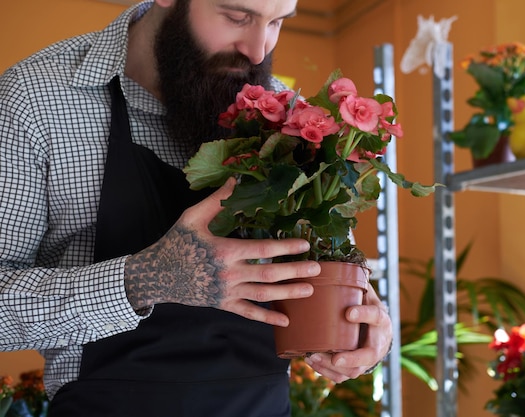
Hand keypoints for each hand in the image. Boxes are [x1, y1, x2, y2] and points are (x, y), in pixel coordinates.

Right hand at [124, 177, 319, 325]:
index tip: (305, 244)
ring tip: (309, 291)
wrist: (155, 275)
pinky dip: (267, 319)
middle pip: (269, 275)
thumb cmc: (175, 243)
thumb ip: (215, 201)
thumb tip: (235, 180)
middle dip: (295, 271)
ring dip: (288, 293)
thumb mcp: (192, 218)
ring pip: (263, 295)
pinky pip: (248, 313)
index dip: (286, 247)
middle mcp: (229, 274)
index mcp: (224, 251)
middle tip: (317, 268)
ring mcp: (226, 292)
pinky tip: (285, 320)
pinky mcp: (222, 304)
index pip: (262, 249)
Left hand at [304, 283, 391, 382]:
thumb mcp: (366, 294)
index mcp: (381, 320)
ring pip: (354, 370)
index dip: (363, 314)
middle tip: (336, 357)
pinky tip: (312, 362)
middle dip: (352, 358)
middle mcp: (378, 343)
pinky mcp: (356, 368)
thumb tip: (335, 261)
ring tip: (313, 356)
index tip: (348, 312)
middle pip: (369, 355)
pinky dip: (326, 372)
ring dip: (333, 367)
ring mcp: (368, 359)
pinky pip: (342, 376)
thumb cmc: (367, 308)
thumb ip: (355, 282)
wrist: (379, 333)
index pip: (376, 316)